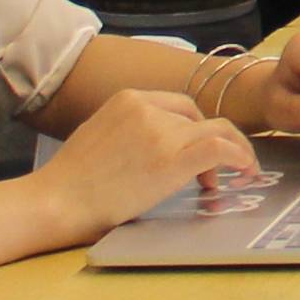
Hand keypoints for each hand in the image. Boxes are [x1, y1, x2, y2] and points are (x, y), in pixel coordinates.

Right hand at [35, 87, 257, 238]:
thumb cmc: (71, 181)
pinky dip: (239, 158)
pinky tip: (243, 173)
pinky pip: (220, 148)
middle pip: (199, 119)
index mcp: (129, 99)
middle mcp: (148, 108)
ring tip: (222, 183)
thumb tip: (156, 146)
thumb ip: (131, 130)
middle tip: (209, 178)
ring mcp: (160, 132)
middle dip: (212, 144)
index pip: (180, 106)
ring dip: (230, 155)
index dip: (194, 130)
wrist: (56, 201)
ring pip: (216, 131)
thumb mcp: (100, 134)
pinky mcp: (171, 159)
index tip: (196, 157)